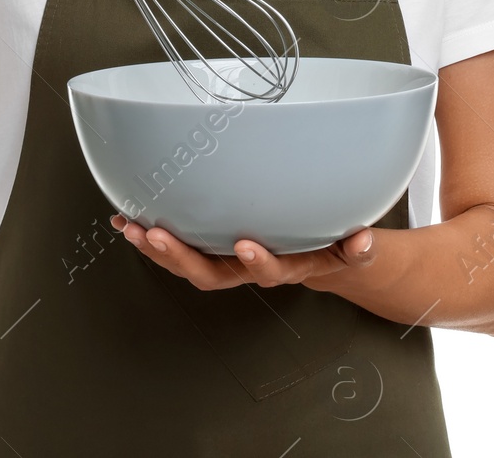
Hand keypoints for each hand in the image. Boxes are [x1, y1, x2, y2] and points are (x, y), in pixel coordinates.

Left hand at [109, 214, 380, 292]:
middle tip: (159, 236)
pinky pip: (180, 247)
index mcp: (285, 266)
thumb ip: (357, 248)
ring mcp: (227, 261)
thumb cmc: (331, 247)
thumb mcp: (351, 249)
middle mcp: (250, 268)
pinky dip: (152, 237)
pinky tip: (128, 220)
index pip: (271, 270)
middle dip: (183, 257)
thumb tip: (364, 241)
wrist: (320, 258)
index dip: (258, 261)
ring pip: (189, 264)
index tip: (246, 244)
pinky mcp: (211, 249)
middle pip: (212, 274)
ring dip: (158, 249)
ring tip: (133, 228)